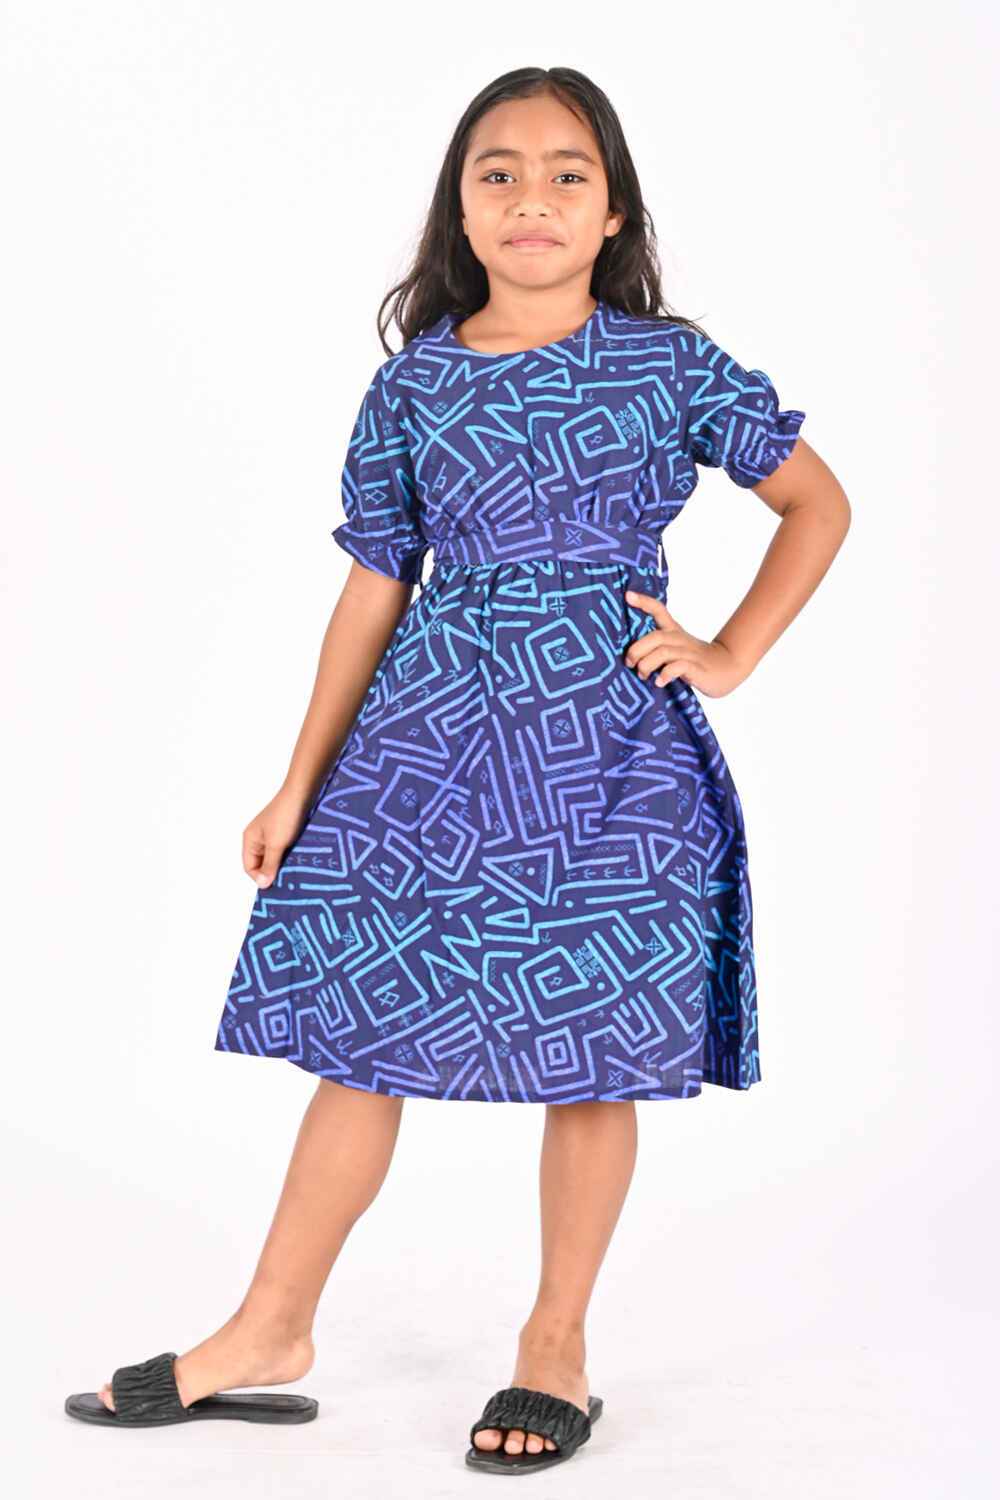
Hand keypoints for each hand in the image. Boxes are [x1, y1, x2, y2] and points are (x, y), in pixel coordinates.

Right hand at [242, 785, 311, 888]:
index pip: (249, 867)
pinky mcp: (285, 833)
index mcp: (250, 839)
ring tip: (294, 871)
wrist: (303, 792)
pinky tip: (299, 860)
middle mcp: (258, 838)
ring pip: (274, 858)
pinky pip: (284, 850)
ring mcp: (271, 835)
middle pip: (261, 864)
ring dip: (283, 864)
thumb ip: (269, 864)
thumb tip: (263, 885)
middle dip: (272, 872)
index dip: (260, 877)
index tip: (275, 885)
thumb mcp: (276, 843)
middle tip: (286, 881)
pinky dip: (290, 856)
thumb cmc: (286, 815)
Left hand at [623, 590, 751, 698]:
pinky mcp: (696, 668)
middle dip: (637, 650)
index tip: (628, 595)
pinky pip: (678, 667)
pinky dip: (665, 674)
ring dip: (647, 665)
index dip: (644, 602)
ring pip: (663, 652)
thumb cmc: (696, 660)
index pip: (659, 611)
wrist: (728, 667)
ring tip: (643, 675)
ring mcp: (689, 653)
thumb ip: (657, 648)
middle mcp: (680, 640)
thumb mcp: (676, 648)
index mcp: (674, 632)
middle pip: (655, 637)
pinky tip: (659, 682)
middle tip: (630, 663)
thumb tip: (629, 655)